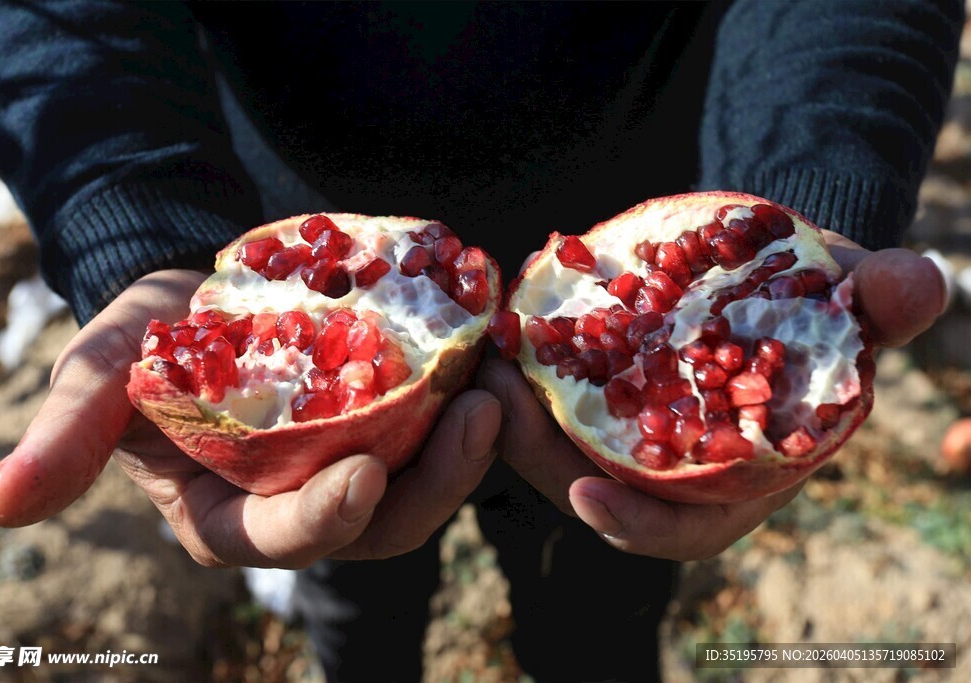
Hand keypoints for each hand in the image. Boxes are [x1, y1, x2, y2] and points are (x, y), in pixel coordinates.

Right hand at [0, 270, 500, 566]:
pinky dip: (461, 402)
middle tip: (479, 415)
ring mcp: (349, 464)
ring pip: (421, 482)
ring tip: (498, 384)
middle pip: (378, 524)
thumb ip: (66, 436)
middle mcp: (300, 504)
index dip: (324, 518)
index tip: (368, 474)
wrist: (197, 301)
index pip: (283, 537)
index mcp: (229, 515)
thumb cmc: (145, 344)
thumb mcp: (99, 378)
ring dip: (467, 445)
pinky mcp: (383, 424)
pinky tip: (485, 357)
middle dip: (435, 483)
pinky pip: (434, 430)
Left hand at [479, 235, 946, 560]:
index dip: (636, 525)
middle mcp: (669, 465)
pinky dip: (525, 367)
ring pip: (555, 442)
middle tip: (500, 400)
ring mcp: (626, 427)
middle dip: (541, 455)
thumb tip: (921, 282)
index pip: (680, 530)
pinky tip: (505, 323)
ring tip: (488, 357)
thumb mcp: (855, 299)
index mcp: (732, 478)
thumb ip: (882, 302)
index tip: (587, 495)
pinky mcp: (597, 386)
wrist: (774, 270)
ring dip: (513, 411)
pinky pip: (549, 392)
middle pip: (593, 486)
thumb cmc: (822, 301)